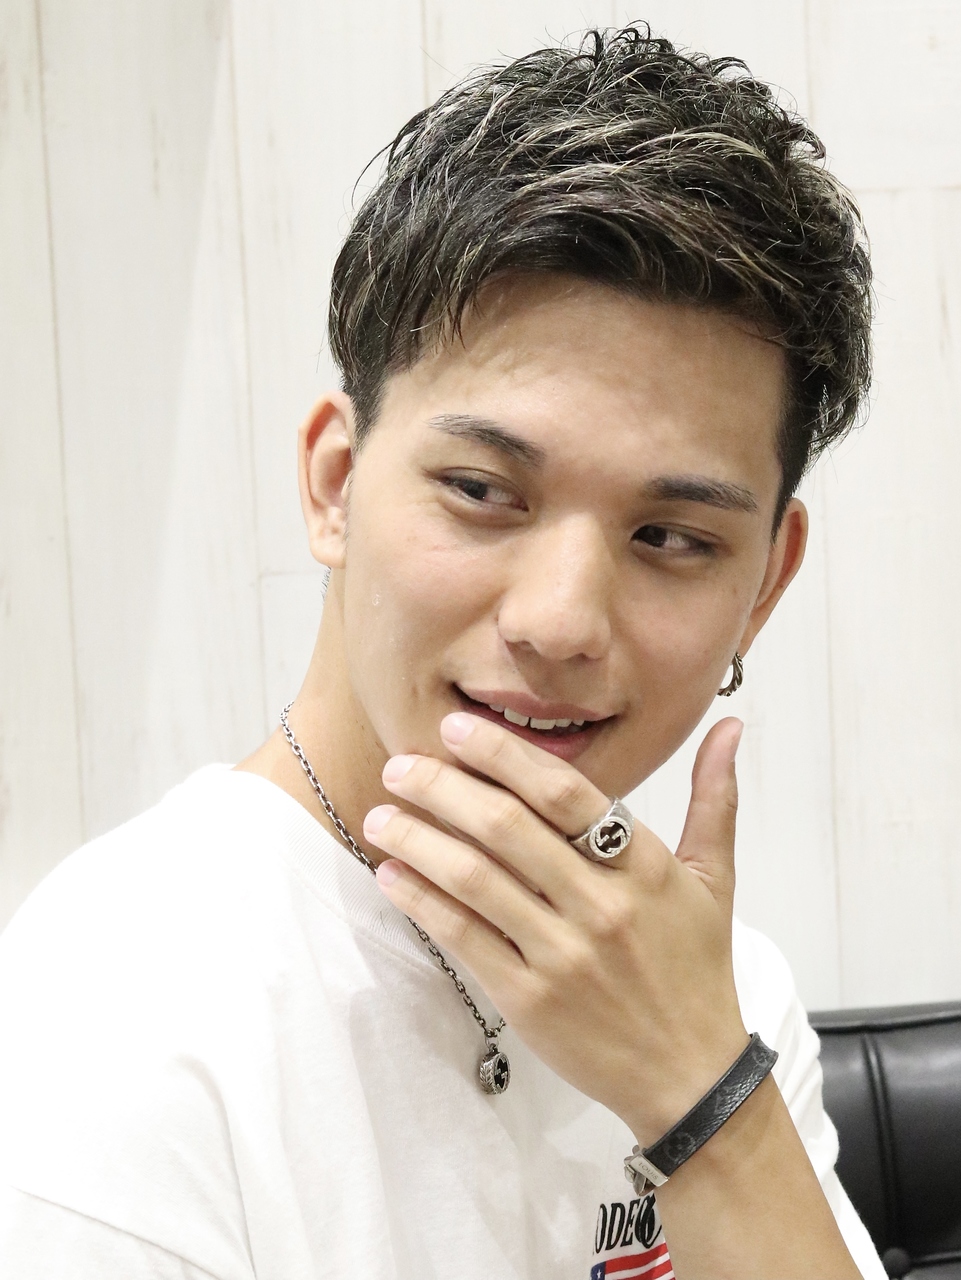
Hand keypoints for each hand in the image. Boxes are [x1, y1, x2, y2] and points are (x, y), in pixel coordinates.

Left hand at [364, 712, 747, 1142]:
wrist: (690, 1076)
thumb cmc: (697, 969)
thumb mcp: (715, 880)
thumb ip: (714, 799)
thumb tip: (730, 726)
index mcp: (642, 865)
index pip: (565, 792)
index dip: (504, 755)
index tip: (455, 730)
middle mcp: (601, 904)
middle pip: (506, 827)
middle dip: (443, 788)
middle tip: (399, 766)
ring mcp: (562, 954)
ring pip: (475, 879)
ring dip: (419, 840)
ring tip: (380, 815)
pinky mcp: (528, 1000)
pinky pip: (464, 938)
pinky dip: (422, 901)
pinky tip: (392, 875)